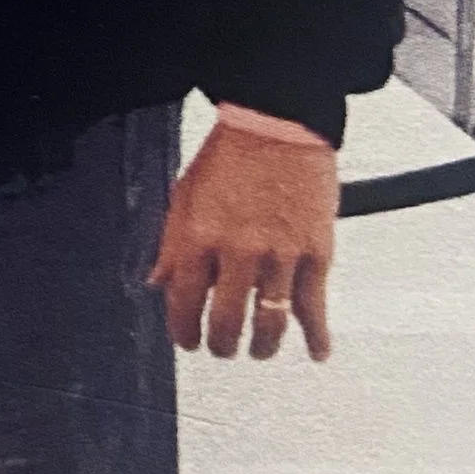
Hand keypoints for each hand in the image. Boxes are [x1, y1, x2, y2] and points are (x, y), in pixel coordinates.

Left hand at [149, 114, 336, 361]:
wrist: (278, 122)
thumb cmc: (231, 153)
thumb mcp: (185, 195)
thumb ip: (171, 243)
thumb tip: (157, 282)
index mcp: (199, 235)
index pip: (183, 300)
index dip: (182, 329)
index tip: (187, 340)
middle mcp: (238, 249)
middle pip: (226, 320)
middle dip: (220, 344)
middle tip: (221, 349)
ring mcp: (280, 253)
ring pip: (269, 321)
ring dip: (262, 346)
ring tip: (258, 351)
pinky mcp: (317, 252)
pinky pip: (315, 304)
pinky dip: (317, 334)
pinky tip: (316, 350)